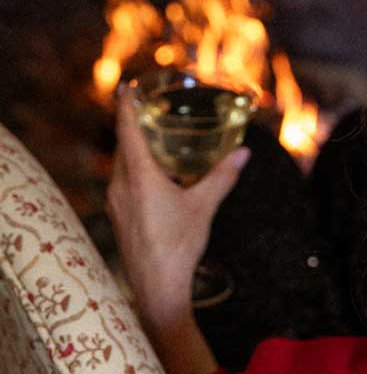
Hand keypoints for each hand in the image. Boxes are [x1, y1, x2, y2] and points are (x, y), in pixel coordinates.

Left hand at [106, 87, 250, 333]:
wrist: (156, 286)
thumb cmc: (178, 244)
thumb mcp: (204, 207)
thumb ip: (221, 177)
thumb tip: (242, 154)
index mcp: (139, 175)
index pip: (127, 130)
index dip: (127, 106)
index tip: (128, 87)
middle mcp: (120, 184)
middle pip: (123, 146)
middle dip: (134, 127)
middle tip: (150, 112)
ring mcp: (116, 202)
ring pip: (122, 166)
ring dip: (135, 152)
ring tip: (155, 143)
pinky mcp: (119, 216)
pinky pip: (124, 183)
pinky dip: (136, 172)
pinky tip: (155, 179)